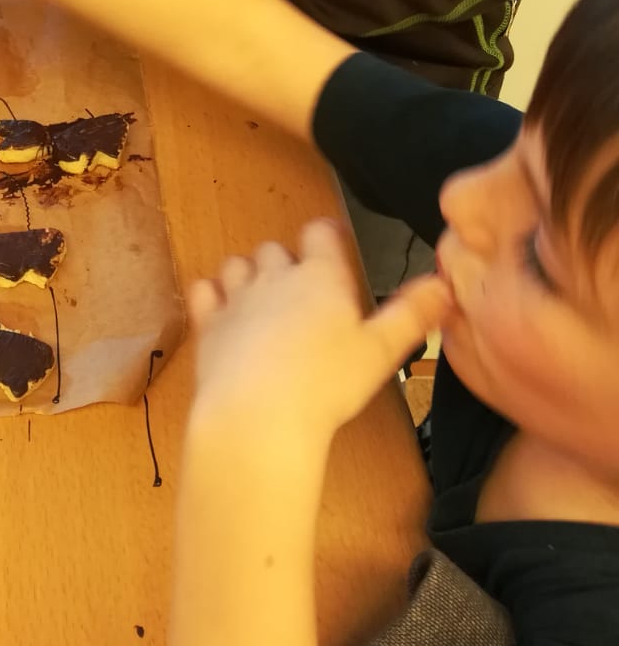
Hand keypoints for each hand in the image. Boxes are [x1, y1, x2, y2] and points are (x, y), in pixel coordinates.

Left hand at [186, 221, 451, 446]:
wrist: (259, 413)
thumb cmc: (328, 383)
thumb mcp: (382, 351)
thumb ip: (412, 315)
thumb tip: (443, 285)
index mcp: (322, 276)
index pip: (321, 232)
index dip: (328, 236)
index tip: (335, 249)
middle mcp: (276, 276)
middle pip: (275, 249)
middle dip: (287, 264)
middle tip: (302, 297)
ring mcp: (237, 297)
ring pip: (237, 264)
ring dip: (248, 277)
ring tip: (263, 305)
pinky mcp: (208, 323)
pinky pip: (203, 291)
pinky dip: (211, 296)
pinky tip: (223, 314)